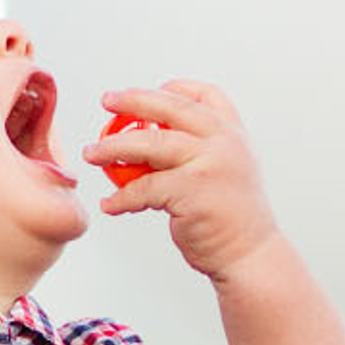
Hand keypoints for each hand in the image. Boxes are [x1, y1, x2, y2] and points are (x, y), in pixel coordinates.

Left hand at [83, 80, 284, 283]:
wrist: (251, 256)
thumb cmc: (234, 220)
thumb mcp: (226, 172)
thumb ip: (198, 151)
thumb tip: (151, 141)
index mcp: (233, 134)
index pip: (205, 95)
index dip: (176, 88)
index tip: (153, 90)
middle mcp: (223, 142)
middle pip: (170, 108)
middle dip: (133, 101)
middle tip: (107, 101)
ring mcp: (208, 164)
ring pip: (149, 143)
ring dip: (113, 148)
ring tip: (92, 154)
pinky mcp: (191, 190)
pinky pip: (144, 188)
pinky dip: (122, 197)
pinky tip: (110, 204)